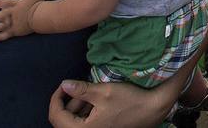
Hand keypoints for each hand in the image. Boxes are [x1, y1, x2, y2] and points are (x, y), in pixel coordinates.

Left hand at [48, 79, 174, 127]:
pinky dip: (86, 111)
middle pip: (64, 120)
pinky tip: (95, 101)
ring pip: (74, 122)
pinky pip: (85, 123)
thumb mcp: (104, 92)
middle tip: (79, 87)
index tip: (63, 84)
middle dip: (69, 101)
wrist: (152, 110)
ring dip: (78, 106)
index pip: (56, 116)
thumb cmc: (129, 101)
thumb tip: (64, 84)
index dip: (56, 98)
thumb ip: (81, 89)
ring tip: (90, 92)